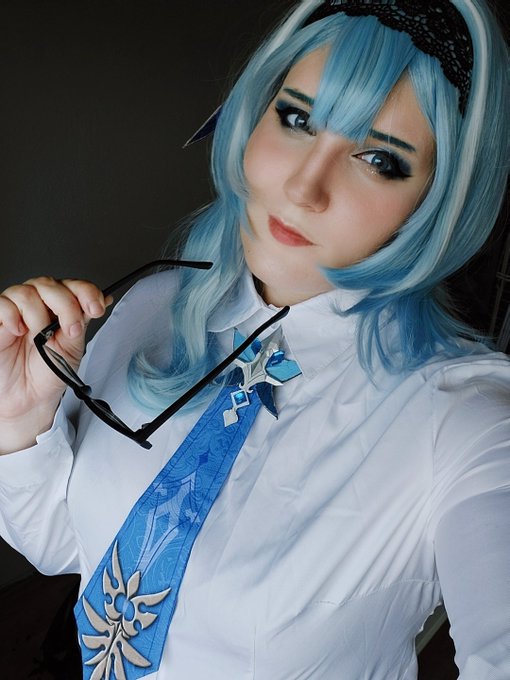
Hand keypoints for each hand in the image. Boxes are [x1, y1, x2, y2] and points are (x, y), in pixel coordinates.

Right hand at [0, 276, 110, 451]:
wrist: (29, 397)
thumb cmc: (49, 372)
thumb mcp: (73, 348)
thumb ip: (83, 321)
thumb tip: (104, 300)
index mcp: (60, 307)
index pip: (74, 286)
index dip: (86, 292)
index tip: (96, 309)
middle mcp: (39, 303)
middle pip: (50, 285)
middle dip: (66, 306)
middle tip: (70, 330)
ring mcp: (17, 310)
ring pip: (26, 292)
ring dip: (37, 316)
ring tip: (38, 337)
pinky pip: (2, 304)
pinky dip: (12, 316)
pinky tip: (19, 332)